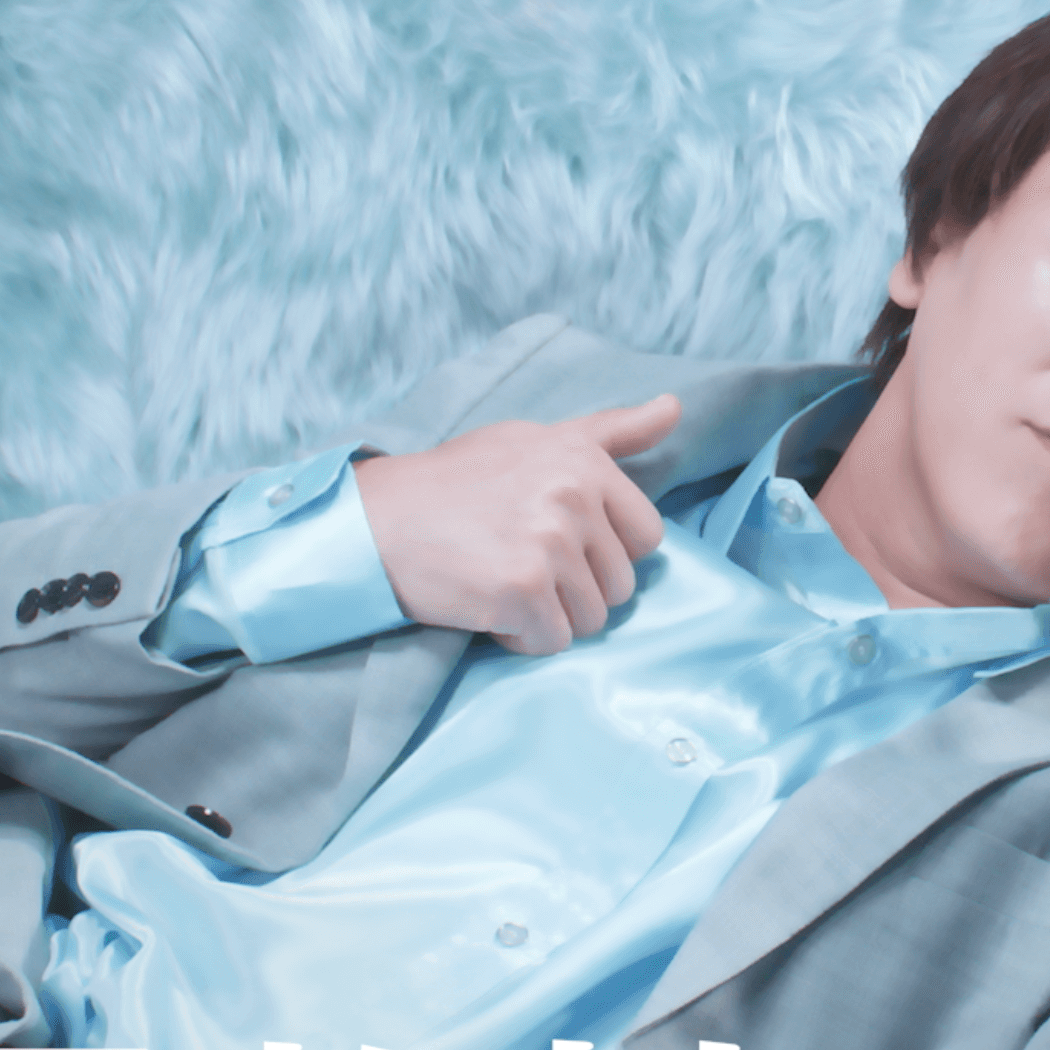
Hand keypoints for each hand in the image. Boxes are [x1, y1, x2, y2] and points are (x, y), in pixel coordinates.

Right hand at [354, 394, 680, 654]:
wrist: (374, 521)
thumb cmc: (454, 483)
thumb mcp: (534, 439)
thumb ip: (610, 431)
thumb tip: (675, 407)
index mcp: (584, 459)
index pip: (647, 537)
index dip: (604, 552)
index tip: (557, 542)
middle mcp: (572, 496)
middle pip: (620, 585)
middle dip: (575, 587)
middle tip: (519, 561)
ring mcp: (549, 544)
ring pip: (591, 619)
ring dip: (549, 615)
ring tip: (501, 581)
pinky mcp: (522, 590)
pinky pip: (553, 641)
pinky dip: (520, 637)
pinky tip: (487, 605)